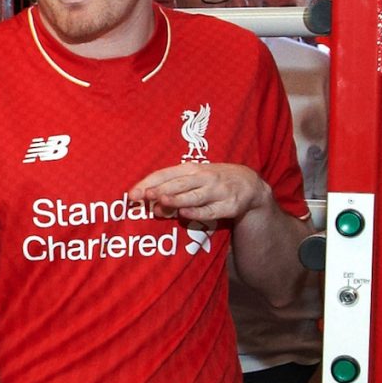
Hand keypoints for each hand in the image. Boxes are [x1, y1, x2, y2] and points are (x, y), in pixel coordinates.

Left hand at [129, 162, 268, 221]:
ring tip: (162, 202)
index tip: (132, 195)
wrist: (249, 184)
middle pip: (179, 184)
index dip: (148, 183)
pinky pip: (211, 210)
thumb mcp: (193, 177)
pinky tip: (185, 214)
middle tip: (145, 197)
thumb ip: (171, 187)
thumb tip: (148, 200)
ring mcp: (218, 191)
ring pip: (195, 196)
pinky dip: (198, 212)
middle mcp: (204, 177)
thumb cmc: (212, 181)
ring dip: (178, 199)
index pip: (165, 174)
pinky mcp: (230, 205)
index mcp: (191, 168)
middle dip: (161, 190)